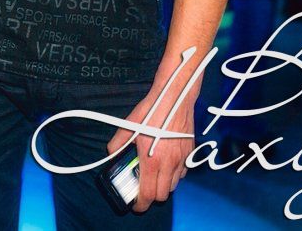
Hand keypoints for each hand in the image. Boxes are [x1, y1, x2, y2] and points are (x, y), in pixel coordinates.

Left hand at [106, 91, 193, 213]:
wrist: (174, 97)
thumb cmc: (151, 110)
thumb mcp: (128, 125)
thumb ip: (118, 143)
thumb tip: (111, 153)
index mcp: (152, 160)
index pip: (148, 194)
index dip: (141, 204)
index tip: (136, 205)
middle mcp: (169, 163)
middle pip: (163, 195)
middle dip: (152, 196)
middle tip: (143, 189)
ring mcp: (181, 159)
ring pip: (174, 185)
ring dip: (163, 185)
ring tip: (153, 175)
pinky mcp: (190, 153)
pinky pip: (182, 173)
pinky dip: (174, 174)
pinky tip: (166, 164)